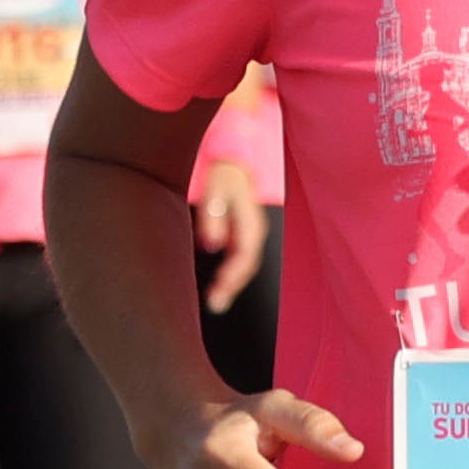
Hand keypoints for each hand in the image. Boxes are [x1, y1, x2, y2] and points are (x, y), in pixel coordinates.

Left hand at [194, 161, 271, 310]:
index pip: (246, 257)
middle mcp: (255, 232)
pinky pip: (241, 259)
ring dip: (233, 284)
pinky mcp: (243, 235)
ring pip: (246, 265)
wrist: (233, 163)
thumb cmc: (222, 175)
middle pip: (248, 266)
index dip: (233, 277)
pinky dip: (231, 274)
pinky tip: (219, 284)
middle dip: (233, 288)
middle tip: (216, 305)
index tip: (218, 291)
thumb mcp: (215, 191)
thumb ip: (213, 217)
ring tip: (216, 301)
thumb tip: (213, 245)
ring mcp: (251, 234)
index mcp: (252, 223)